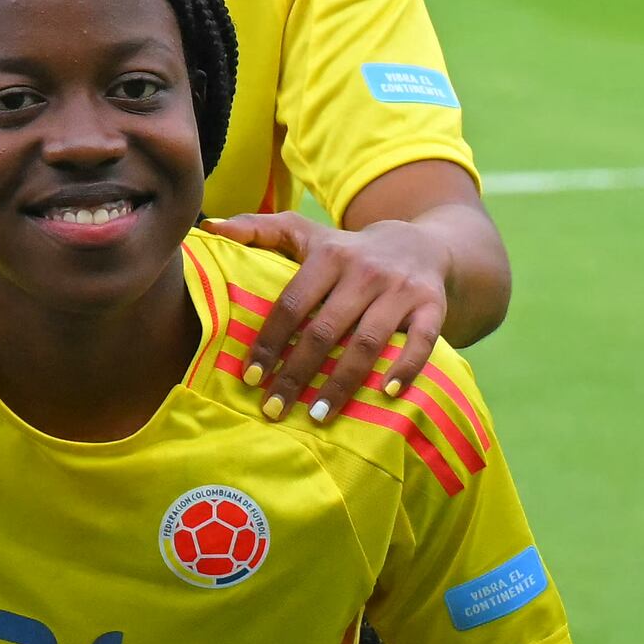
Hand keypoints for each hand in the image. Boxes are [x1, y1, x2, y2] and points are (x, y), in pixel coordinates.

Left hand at [208, 210, 452, 416]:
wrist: (421, 244)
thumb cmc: (348, 250)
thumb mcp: (307, 233)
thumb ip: (259, 229)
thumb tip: (211, 227)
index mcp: (329, 256)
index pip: (291, 305)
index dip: (270, 342)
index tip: (250, 378)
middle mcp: (365, 271)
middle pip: (324, 330)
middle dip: (296, 373)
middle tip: (274, 408)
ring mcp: (401, 289)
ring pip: (367, 342)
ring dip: (342, 383)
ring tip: (318, 416)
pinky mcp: (433, 305)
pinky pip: (421, 341)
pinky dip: (406, 367)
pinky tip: (388, 394)